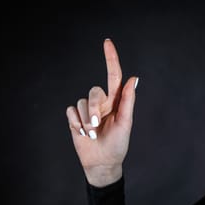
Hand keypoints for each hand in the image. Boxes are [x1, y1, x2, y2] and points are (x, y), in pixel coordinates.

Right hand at [66, 39, 138, 186]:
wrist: (102, 162)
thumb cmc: (118, 144)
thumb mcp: (126, 123)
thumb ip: (128, 101)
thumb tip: (134, 78)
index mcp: (116, 101)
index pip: (113, 75)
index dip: (111, 58)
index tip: (107, 42)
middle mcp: (101, 102)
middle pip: (94, 91)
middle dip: (94, 108)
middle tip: (97, 124)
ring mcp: (87, 109)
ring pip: (81, 102)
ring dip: (86, 120)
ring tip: (92, 133)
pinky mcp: (75, 118)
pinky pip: (70, 111)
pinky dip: (76, 123)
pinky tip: (82, 133)